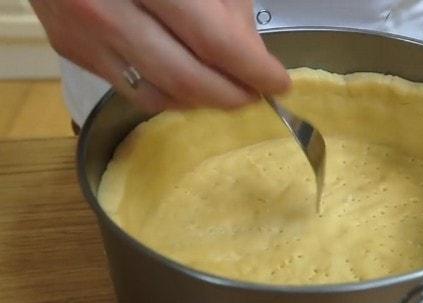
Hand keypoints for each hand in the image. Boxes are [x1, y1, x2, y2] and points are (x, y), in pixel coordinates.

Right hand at [31, 0, 289, 112]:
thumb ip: (229, 4)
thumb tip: (253, 55)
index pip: (214, 41)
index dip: (253, 69)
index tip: (279, 82)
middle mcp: (110, 10)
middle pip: (187, 78)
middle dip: (232, 95)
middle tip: (255, 94)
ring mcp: (85, 34)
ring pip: (159, 94)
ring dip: (202, 100)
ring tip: (227, 90)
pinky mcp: (71, 48)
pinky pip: (132, 90)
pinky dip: (170, 94)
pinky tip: (189, 84)